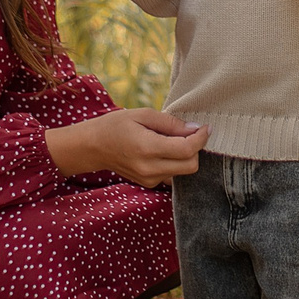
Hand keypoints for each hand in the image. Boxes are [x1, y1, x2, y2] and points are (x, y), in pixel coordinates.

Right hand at [46, 108, 204, 187]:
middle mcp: (149, 169)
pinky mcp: (149, 184)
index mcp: (147, 148)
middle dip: (196, 149)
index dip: (201, 138)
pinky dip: (175, 162)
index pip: (187, 150)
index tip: (206, 127)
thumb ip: (170, 123)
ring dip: (185, 156)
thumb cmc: (115, 125)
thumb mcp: (142, 114)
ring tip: (170, 140)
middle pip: (191, 165)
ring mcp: (149, 180)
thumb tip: (194, 129)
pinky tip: (163, 150)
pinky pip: (173, 175)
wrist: (93, 147)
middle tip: (189, 132)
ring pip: (184, 172)